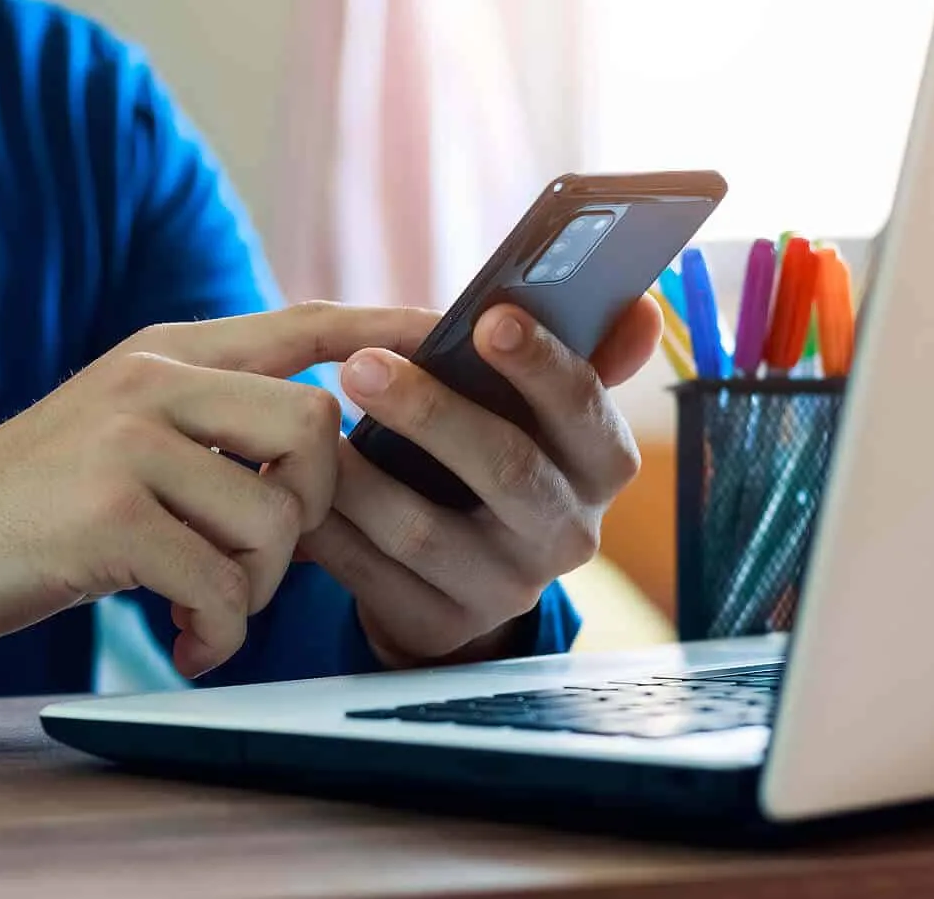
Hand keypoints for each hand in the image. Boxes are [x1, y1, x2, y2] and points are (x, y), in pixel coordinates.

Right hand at [0, 302, 439, 685]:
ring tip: (203, 604)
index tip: (448, 335)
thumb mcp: (114, 426)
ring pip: (275, 519)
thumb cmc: (25, 501)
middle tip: (259, 557)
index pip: (304, 321)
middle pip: (319, 428)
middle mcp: (154, 380)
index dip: (386, 327)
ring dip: (256, 587)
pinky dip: (216, 632)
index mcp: (164, 353)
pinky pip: (221, 583)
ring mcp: (129, 443)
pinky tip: (184, 639)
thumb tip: (315, 435)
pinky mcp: (106, 517)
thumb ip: (202, 414)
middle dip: (314, 512)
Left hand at [300, 294, 661, 667]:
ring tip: (311, 430)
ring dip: (360, 475)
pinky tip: (292, 489)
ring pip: (423, 529)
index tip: (489, 318)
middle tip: (360, 366)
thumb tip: (641, 305)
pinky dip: (328, 528)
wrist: (458, 579)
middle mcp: (568, 535)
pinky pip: (371, 576)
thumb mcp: (542, 415)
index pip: (585, 411)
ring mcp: (504, 591)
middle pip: (505, 470)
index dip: (541, 364)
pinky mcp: (439, 627)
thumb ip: (586, 354)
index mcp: (600, 466)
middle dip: (430, 413)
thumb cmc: (494, 458)